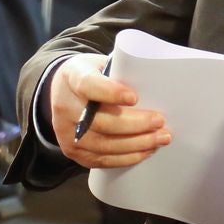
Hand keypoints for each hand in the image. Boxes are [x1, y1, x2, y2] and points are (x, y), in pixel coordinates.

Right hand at [50, 53, 169, 168]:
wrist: (63, 91)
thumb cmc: (92, 75)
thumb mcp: (100, 64)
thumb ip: (119, 73)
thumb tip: (151, 89)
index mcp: (73, 77)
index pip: (89, 85)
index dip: (111, 93)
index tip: (134, 98)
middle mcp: (65, 107)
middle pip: (101, 122)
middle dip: (135, 124)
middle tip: (159, 121)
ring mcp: (67, 132)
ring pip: (104, 145)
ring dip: (136, 144)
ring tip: (159, 138)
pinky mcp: (73, 151)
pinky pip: (102, 160)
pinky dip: (127, 157)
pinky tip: (145, 151)